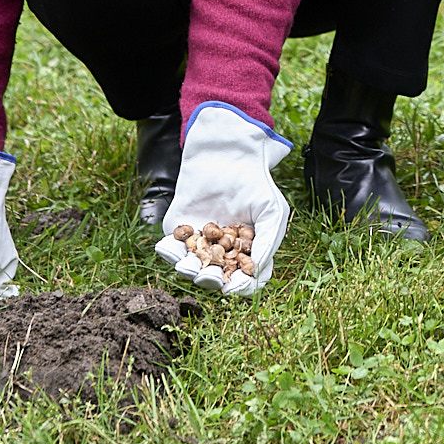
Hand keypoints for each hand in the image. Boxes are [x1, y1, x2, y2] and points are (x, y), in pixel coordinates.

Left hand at [154, 103, 290, 297]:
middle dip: (211, 281)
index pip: (244, 279)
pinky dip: (170, 253)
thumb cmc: (254, 184)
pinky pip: (171, 248)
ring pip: (191, 267)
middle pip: (215, 278)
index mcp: (245, 253)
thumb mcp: (272, 213)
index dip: (240, 286)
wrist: (227, 156)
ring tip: (190, 267)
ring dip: (189, 271)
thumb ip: (267, 243)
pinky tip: (174, 252)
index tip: (234, 286)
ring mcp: (198, 243)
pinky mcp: (178, 230)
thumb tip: (256, 273)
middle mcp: (221, 253)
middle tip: (209, 277)